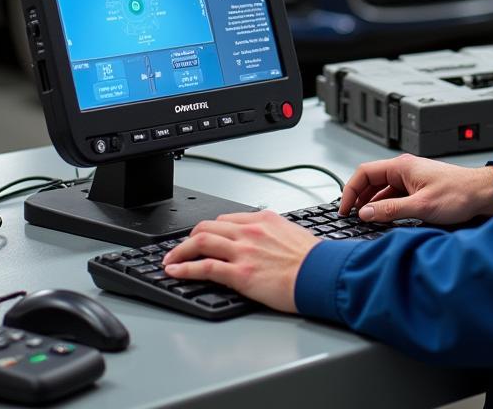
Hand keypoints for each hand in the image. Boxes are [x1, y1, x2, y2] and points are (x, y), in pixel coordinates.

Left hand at [161, 210, 321, 312]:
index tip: (200, 237)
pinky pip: (204, 267)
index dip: (209, 229)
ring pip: (200, 242)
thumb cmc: (314, 260)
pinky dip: (184, 269)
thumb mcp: (292, 234)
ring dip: (179, 252)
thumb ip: (273, 235)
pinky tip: (175, 272)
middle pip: (207, 227)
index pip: (226, 219)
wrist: (323, 274)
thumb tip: (266, 242)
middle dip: (188, 238)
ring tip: (169, 261)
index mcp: (263, 220)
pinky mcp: (240, 273)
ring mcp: (243, 251)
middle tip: (179, 249)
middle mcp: (250, 231)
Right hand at [339, 153, 492, 225]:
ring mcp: (412, 179)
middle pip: (371, 181)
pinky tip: (385, 220)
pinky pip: (395, 196)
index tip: (344, 208)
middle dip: (359, 198)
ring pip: (383, 190)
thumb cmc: (459, 194)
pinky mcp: (419, 189)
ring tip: (365, 220)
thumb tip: (365, 213)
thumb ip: (391, 210)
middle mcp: (405, 170)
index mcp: (402, 167)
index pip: (365, 172)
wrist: (483, 194)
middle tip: (350, 217)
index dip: (351, 190)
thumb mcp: (421, 206)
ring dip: (373, 204)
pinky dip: (386, 207)